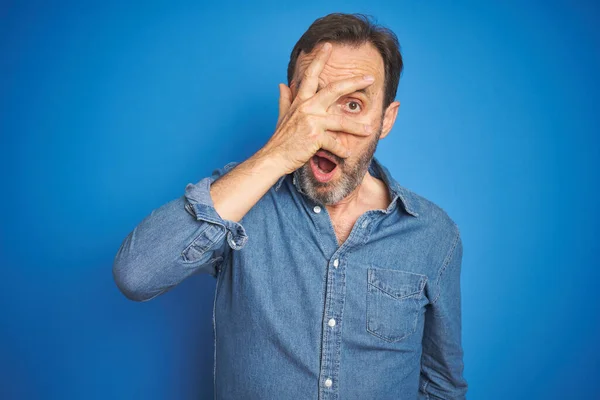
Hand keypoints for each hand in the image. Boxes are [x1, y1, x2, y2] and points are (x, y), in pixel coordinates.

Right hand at [261, 42, 374, 174]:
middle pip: (334, 89)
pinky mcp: (315, 137)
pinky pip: (335, 142)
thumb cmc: (280, 139)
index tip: (328, 45)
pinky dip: (342, 150)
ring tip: (369, 129)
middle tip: (370, 77)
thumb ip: (285, 99)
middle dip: (354, 82)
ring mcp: (312, 122)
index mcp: (301, 101)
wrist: (274, 157)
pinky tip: (347, 154)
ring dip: (357, 126)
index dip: (319, 59)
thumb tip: (282, 84)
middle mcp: (307, 107)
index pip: (311, 75)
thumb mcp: (283, 116)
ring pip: (341, 120)